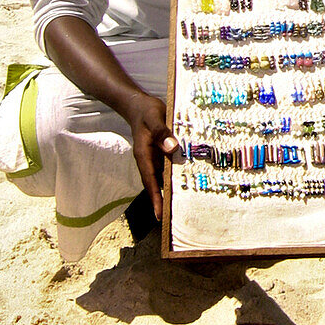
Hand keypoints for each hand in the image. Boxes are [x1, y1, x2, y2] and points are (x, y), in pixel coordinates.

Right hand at [127, 92, 178, 219]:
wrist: (139, 105)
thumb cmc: (146, 111)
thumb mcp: (154, 118)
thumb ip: (162, 132)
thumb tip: (171, 148)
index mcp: (143, 155)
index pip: (150, 180)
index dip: (155, 197)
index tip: (159, 214)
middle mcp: (148, 160)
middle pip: (155, 184)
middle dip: (162, 201)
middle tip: (171, 219)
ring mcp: (154, 157)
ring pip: (162, 178)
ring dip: (169, 191)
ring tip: (180, 208)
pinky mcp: (160, 152)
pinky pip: (167, 167)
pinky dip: (174, 177)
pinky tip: (185, 183)